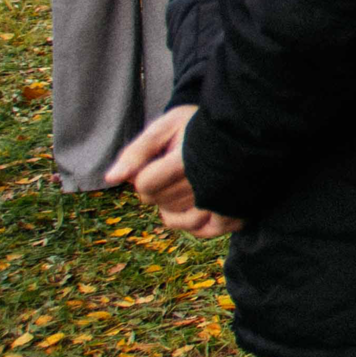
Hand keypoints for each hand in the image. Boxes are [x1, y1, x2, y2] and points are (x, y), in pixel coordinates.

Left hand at [104, 105, 242, 239]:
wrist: (244, 126)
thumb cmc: (198, 126)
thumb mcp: (166, 127)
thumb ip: (137, 151)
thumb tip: (111, 179)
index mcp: (188, 159)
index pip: (145, 185)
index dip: (144, 174)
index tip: (158, 159)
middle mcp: (207, 183)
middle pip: (160, 203)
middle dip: (158, 188)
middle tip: (173, 169)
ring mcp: (223, 201)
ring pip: (178, 220)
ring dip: (172, 207)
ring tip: (179, 186)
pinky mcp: (236, 212)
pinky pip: (203, 230)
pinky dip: (192, 224)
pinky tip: (192, 208)